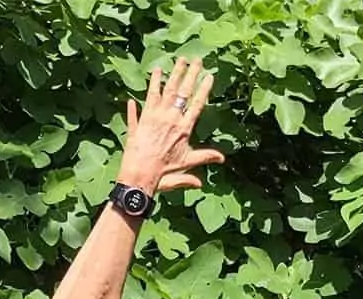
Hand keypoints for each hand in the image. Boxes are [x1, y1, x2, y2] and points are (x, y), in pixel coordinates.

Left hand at [118, 57, 224, 193]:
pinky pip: (147, 98)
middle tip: (196, 59)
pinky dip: (151, 86)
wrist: (140, 176)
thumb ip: (204, 157)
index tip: (209, 75)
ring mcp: (155, 116)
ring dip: (173, 74)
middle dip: (190, 74)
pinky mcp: (142, 118)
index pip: (197, 105)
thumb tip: (222, 158)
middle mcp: (170, 119)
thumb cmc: (163, 173)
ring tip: (179, 60)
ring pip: (166, 90)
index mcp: (183, 129)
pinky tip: (154, 73)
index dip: (203, 89)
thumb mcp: (186, 165)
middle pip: (183, 92)